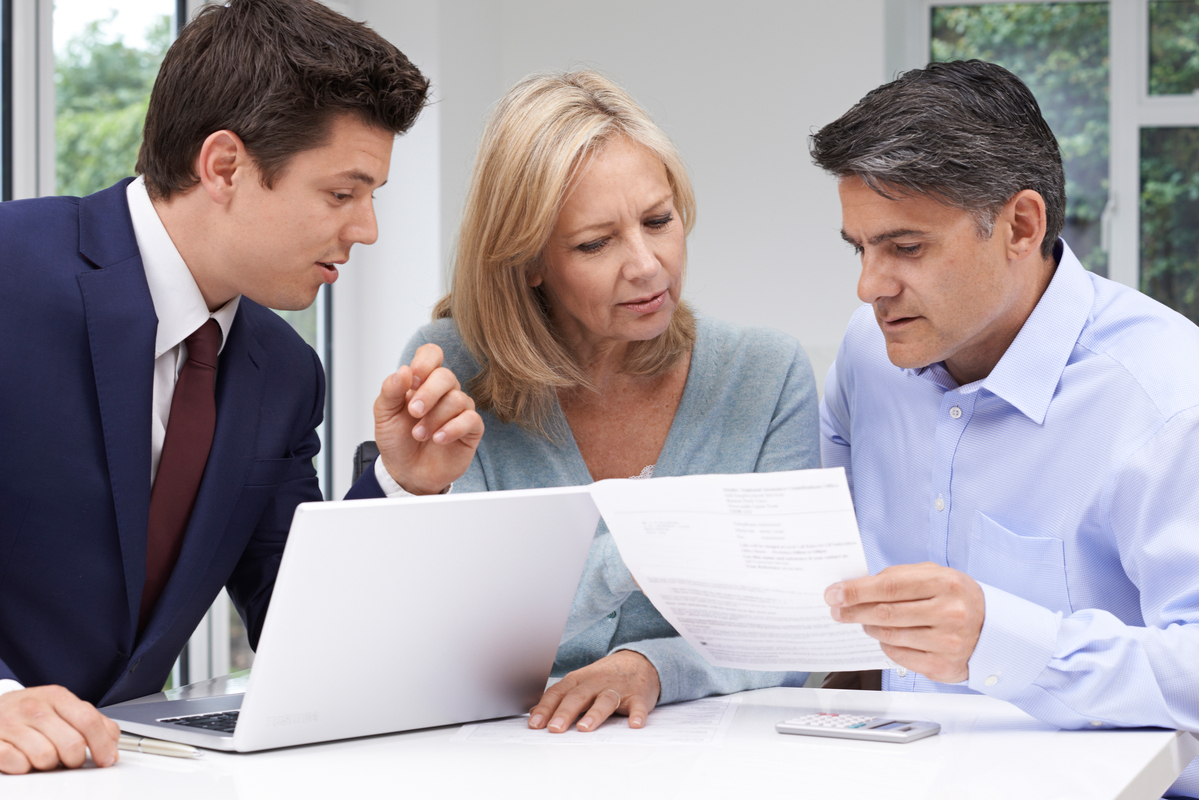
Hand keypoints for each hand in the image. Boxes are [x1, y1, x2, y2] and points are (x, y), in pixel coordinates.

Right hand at [0, 685, 120, 773]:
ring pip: (46, 757)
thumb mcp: (61, 706)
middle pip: (72, 744)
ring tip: (43, 755)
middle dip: (76, 759)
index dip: (102, 744)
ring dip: (49, 764)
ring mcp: (11, 724)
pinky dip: (25, 767)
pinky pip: (19, 765)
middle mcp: (34, 707)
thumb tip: (112, 742)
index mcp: (56, 696)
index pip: (89, 721)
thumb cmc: (29, 711)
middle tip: (69, 759)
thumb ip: (90, 720)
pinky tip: (24, 758)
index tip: (107, 759)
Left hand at [373, 343, 483, 494]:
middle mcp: (443, 392)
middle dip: (428, 393)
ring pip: (457, 399)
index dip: (425, 362)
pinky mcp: (471, 429)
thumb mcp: (384, 415)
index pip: (431, 355)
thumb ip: (390, 390)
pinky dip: (452, 429)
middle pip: (446, 376)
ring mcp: (459, 410)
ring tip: (419, 434)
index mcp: (422, 382)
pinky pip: (470, 419)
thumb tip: (403, 371)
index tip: (411, 379)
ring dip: (435, 418)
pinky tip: (438, 439)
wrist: (405, 472)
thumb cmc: (397, 441)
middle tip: (413, 412)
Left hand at [528, 650, 659, 732]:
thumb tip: (533, 714)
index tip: (534, 724)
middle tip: (554, 728)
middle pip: (578, 696)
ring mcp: (618, 689)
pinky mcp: (637, 696)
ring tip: (584, 727)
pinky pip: (637, 706)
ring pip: (605, 700)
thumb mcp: (580, 683)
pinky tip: (634, 724)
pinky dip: (637, 714)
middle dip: (565, 712)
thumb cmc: (605, 677)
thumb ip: (559, 698)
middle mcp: (596, 683)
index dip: (545, 708)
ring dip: (594, 714)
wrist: (639, 661)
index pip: (558, 693)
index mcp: (579, 680)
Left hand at [825, 562, 984, 683]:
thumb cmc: (958, 599)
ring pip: (889, 635)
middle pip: (885, 613)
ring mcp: (947, 643)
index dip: (856, 590)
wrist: (995, 631)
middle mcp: (949, 613)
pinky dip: (886, 645)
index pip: (888, 586)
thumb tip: (857, 586)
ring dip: (869, 627)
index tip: (834, 593)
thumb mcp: (935, 576)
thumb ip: (899, 577)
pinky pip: (899, 656)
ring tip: (864, 620)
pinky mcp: (943, 667)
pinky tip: (886, 636)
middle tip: (837, 609)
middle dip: (853, 611)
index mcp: (945, 583)